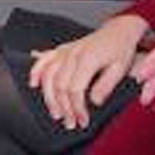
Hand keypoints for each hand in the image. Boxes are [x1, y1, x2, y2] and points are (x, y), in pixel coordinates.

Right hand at [28, 14, 149, 129]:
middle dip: (64, 108)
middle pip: (59, 85)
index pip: (75, 89)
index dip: (77, 108)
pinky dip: (36, 71)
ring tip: (56, 113)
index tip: (83, 121)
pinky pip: (44, 59)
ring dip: (49, 97)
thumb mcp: (120, 69)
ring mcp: (66, 51)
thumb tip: (94, 102)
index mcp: (88, 59)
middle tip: (70, 123)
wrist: (119, 30)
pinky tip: (33, 84)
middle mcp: (73, 54)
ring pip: (48, 76)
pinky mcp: (62, 49)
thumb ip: (106, 86)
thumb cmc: (121, 49)